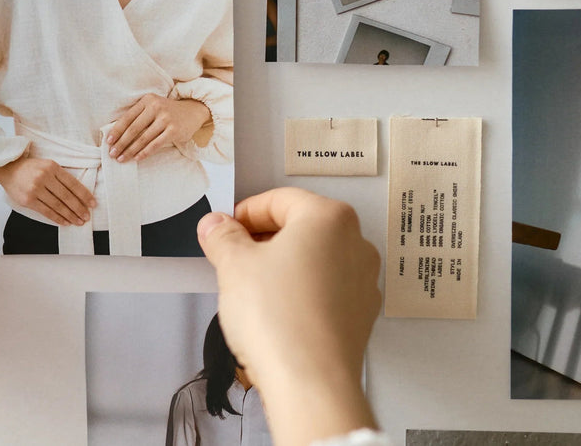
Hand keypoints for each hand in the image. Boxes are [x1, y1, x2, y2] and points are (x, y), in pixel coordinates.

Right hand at [0, 155, 95, 225]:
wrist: (8, 168)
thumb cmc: (31, 168)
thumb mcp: (48, 165)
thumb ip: (61, 177)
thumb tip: (79, 194)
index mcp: (52, 167)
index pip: (73, 183)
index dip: (84, 195)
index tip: (93, 204)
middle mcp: (44, 177)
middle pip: (66, 196)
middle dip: (79, 208)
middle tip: (87, 216)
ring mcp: (35, 189)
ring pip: (57, 205)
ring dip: (70, 215)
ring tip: (78, 221)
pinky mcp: (27, 200)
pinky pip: (46, 211)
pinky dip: (57, 218)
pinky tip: (65, 222)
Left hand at [106, 94, 209, 162]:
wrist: (193, 111)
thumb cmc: (168, 112)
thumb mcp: (153, 107)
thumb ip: (138, 116)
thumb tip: (117, 135)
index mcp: (147, 100)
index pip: (127, 117)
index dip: (116, 131)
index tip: (108, 142)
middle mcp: (156, 107)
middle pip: (134, 129)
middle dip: (121, 143)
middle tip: (112, 154)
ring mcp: (166, 118)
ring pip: (143, 138)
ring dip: (130, 150)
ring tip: (122, 158)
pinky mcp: (174, 130)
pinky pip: (156, 144)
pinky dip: (145, 152)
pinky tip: (137, 158)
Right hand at [197, 188, 380, 445]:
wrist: (311, 382)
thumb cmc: (279, 319)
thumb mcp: (234, 266)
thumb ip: (223, 237)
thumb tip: (217, 225)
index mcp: (329, 217)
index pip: (280, 199)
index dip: (245, 213)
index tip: (225, 229)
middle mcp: (356, 242)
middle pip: (302, 227)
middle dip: (264, 239)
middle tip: (233, 256)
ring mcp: (363, 279)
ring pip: (316, 259)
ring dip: (284, 265)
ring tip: (252, 288)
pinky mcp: (362, 313)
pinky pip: (327, 289)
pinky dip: (302, 292)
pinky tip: (277, 312)